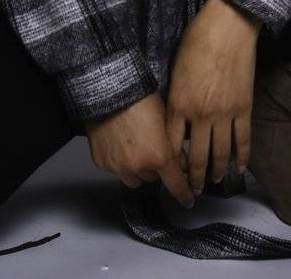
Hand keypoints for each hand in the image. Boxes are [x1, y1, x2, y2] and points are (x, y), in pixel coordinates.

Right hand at [84, 91, 196, 209]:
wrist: (109, 90)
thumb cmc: (140, 98)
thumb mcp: (167, 120)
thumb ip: (174, 145)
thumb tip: (180, 162)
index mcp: (159, 156)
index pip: (176, 185)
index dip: (184, 194)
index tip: (188, 200)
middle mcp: (138, 167)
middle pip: (153, 178)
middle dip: (156, 167)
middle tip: (154, 148)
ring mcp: (117, 167)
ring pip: (134, 178)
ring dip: (138, 168)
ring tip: (136, 146)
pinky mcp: (102, 163)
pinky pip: (115, 169)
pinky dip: (120, 161)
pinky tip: (120, 143)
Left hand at [165, 0, 260, 195]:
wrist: (228, 26)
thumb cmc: (196, 40)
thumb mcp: (175, 70)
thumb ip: (174, 97)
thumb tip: (174, 117)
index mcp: (178, 104)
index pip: (171, 144)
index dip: (171, 163)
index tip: (171, 173)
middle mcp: (200, 114)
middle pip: (196, 156)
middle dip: (193, 178)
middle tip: (192, 190)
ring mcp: (224, 113)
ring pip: (220, 153)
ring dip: (216, 172)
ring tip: (214, 182)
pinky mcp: (244, 107)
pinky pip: (243, 140)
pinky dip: (242, 157)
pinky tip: (240, 168)